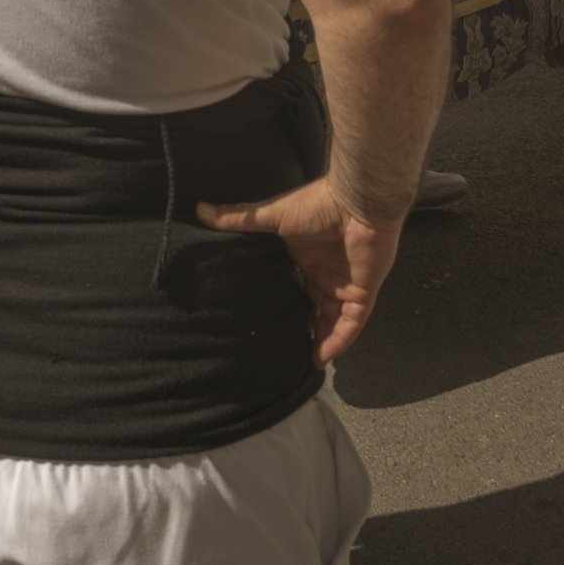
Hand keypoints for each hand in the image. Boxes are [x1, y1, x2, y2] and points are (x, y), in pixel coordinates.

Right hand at [198, 173, 403, 365]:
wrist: (356, 203)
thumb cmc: (316, 206)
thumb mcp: (273, 215)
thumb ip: (240, 217)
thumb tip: (200, 209)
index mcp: (306, 257)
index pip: (294, 286)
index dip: (284, 303)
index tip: (266, 319)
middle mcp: (326, 274)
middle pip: (314, 307)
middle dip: (303, 326)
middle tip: (283, 347)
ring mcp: (346, 284)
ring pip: (333, 321)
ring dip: (321, 341)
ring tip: (302, 361)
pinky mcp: (363, 293)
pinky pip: (351, 324)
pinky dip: (339, 341)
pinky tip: (321, 357)